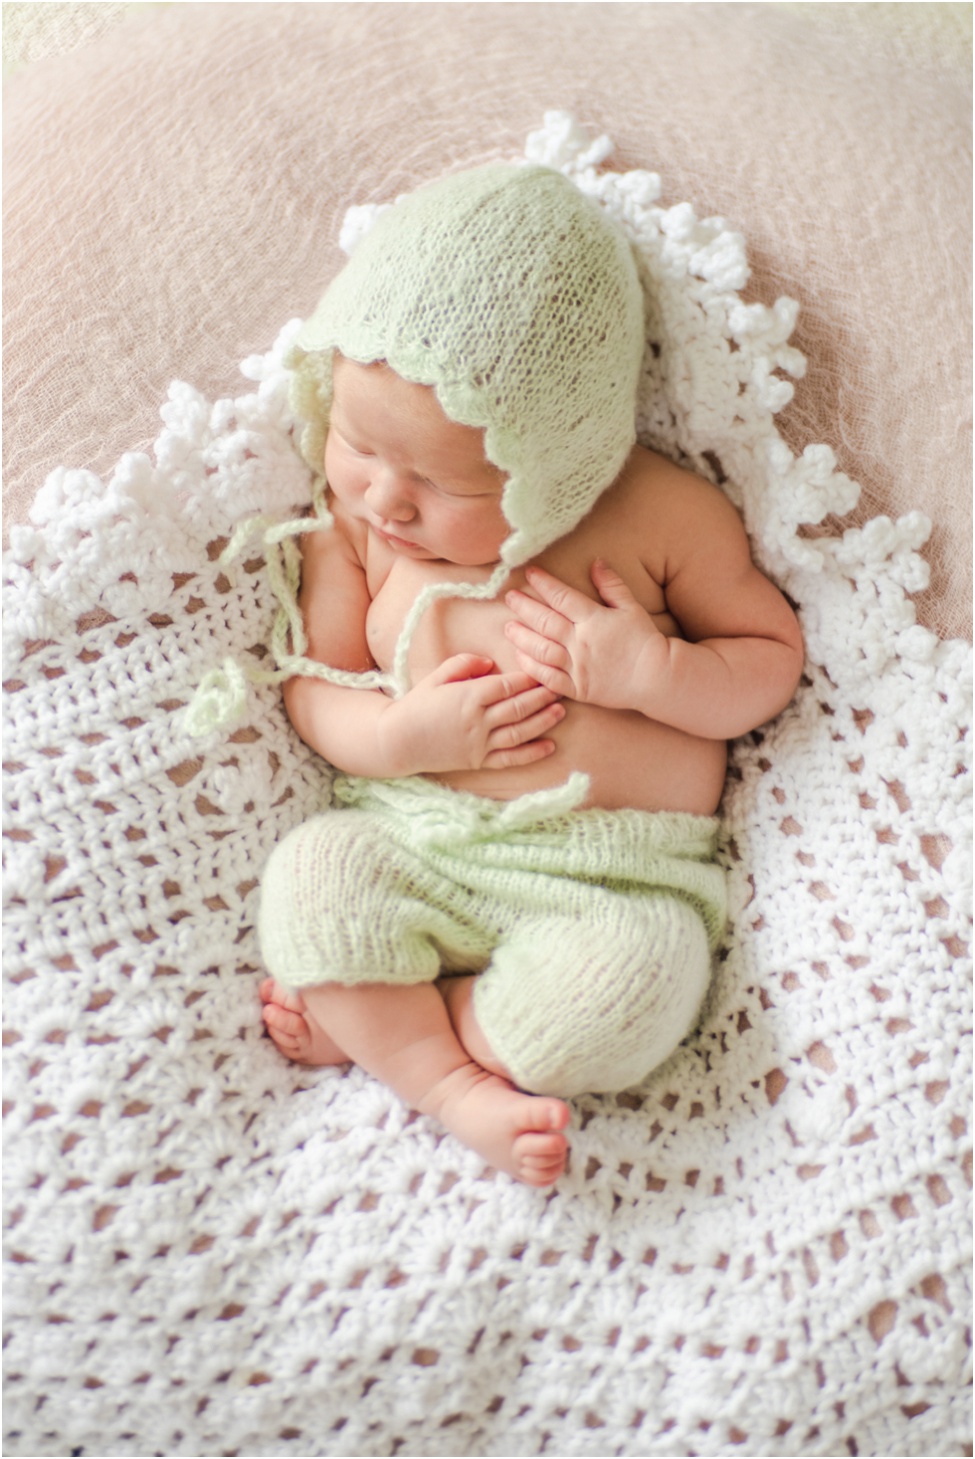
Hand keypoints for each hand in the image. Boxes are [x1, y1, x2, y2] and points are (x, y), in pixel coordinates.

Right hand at [380, 653, 564, 775]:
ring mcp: (479, 743)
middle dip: (542, 696)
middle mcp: (477, 721)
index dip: (527, 678)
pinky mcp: (478, 761)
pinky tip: (550, 746)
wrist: (398, 740)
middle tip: (561, 686)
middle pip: (518, 707)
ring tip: (560, 710)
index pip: (506, 685)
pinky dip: (531, 753)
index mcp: (468, 696)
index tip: (542, 670)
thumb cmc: (417, 705)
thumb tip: (490, 662)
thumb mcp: (436, 676)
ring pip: (519, 732)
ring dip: (543, 721)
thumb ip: (464, 663)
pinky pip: (510, 758)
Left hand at [504, 561, 667, 708]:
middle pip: (545, 622)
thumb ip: (612, 585)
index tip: (530, 572)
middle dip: (524, 607)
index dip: (544, 583)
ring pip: (541, 650)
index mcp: (594, 620)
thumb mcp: (632, 607)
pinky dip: (532, 667)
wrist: (656, 677)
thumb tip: (596, 562)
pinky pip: (548, 678)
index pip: (562, 597)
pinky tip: (520, 657)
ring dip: (522, 637)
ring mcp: (577, 667)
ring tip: (508, 627)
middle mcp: (581, 642)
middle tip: (509, 597)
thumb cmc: (645, 641)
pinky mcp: (577, 688)